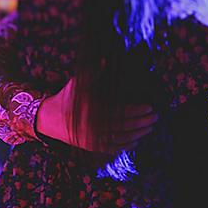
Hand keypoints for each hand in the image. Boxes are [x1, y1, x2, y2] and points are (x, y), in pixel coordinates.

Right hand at [36, 78, 157, 154]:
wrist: (50, 119)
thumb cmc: (67, 97)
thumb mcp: (78, 82)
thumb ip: (94, 72)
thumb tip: (107, 59)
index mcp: (92, 109)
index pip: (121, 111)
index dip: (138, 110)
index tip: (151, 106)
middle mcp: (93, 126)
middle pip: (125, 126)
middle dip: (143, 122)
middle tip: (156, 116)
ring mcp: (93, 138)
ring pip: (122, 138)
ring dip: (139, 134)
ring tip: (151, 127)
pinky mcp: (92, 147)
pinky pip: (113, 148)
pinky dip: (126, 145)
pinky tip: (137, 141)